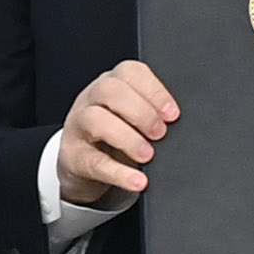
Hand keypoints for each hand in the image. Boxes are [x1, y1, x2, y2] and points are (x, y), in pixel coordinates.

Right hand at [58, 60, 175, 208]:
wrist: (80, 162)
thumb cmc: (114, 134)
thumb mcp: (131, 117)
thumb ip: (152, 113)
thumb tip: (181, 124)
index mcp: (110, 84)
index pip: (129, 72)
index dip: (153, 90)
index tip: (172, 113)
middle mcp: (91, 100)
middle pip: (110, 90)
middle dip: (141, 112)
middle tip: (161, 134)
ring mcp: (78, 127)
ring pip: (96, 120)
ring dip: (127, 137)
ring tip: (148, 155)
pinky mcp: (73, 157)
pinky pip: (94, 162)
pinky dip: (119, 173)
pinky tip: (137, 180)